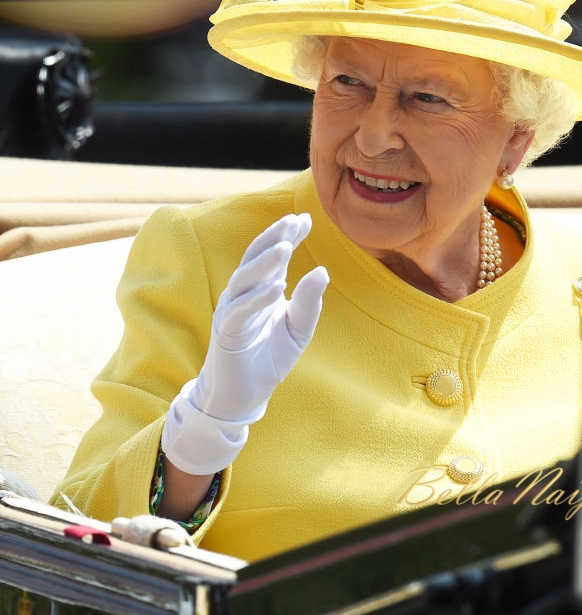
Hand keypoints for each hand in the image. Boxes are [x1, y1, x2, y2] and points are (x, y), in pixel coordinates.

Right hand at [162, 213, 328, 473]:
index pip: (273, 256)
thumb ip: (309, 303)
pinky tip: (277, 286)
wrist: (244, 396)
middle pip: (255, 258)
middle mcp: (244, 294)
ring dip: (265, 262)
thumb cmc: (269, 359)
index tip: (306, 218)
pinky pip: (239, 310)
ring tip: (286, 246)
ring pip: (245, 278)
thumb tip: (322, 271)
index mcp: (261, 290)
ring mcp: (232, 311)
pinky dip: (257, 298)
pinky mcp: (226, 333)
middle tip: (293, 222)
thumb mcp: (297, 330)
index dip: (287, 236)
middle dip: (273, 238)